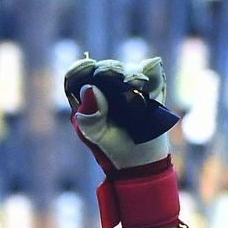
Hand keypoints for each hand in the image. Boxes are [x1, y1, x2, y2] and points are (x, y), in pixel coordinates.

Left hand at [63, 56, 170, 173]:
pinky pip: (150, 70)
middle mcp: (105, 87)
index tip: (88, 68)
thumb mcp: (96, 135)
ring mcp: (128, 85)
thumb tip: (88, 88)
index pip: (76, 76)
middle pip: (104, 68)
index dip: (80, 70)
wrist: (142, 160)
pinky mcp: (149, 85)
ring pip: (128, 68)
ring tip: (135, 85)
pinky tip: (148, 86)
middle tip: (114, 76)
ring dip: (131, 74)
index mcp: (85, 98)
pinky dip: (149, 73)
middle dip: (109, 70)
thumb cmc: (112, 148)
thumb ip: (90, 114)